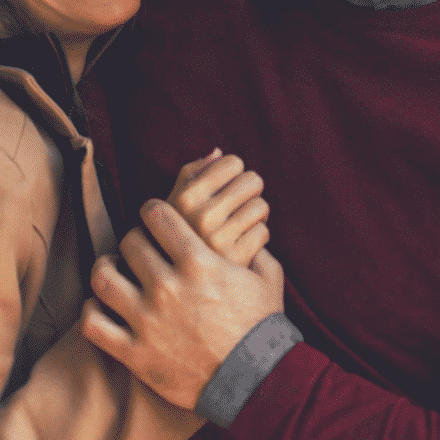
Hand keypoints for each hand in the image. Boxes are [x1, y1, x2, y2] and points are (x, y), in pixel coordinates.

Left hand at [83, 198, 284, 410]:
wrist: (257, 380)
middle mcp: (167, 286)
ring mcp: (147, 320)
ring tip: (114, 272)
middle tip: (141, 251)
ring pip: (102, 278)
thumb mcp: (268, 279)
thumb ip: (256, 251)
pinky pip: (93, 323)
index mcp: (198, 262)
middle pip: (129, 242)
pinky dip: (91, 311)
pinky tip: (102, 308)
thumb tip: (252, 235)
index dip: (153, 211)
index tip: (155, 218)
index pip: (156, 215)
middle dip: (135, 241)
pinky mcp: (135, 353)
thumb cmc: (263, 328)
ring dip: (106, 270)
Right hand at [166, 149, 269, 267]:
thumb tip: (217, 152)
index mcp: (183, 198)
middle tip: (237, 209)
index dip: (234, 174)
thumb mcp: (175, 204)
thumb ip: (192, 174)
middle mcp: (199, 217)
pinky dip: (258, 237)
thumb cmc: (181, 236)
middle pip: (252, 180)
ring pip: (261, 206)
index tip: (225, 190)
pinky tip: (244, 246)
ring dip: (256, 216)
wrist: (183, 286)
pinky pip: (264, 232)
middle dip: (249, 193)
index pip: (233, 162)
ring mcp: (218, 239)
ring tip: (240, 227)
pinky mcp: (237, 259)